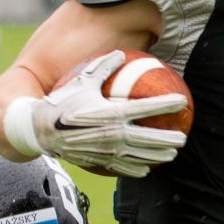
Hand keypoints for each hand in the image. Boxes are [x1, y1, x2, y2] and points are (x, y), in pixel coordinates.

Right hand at [4, 50, 187, 177]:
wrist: (40, 129)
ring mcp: (108, 150)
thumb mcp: (82, 81)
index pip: (147, 107)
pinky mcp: (100, 161)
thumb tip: (118, 53)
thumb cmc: (62, 102)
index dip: (167, 104)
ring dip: (159, 156)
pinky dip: (137, 169)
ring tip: (172, 154)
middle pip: (150, 138)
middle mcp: (114, 134)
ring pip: (141, 156)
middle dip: (169, 138)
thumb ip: (103, 67)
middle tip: (183, 137)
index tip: (183, 101)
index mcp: (113, 112)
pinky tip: (147, 169)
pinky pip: (124, 167)